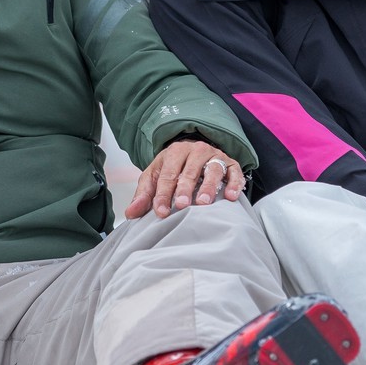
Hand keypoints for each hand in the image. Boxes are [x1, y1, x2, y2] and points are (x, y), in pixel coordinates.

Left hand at [125, 140, 244, 219]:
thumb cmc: (174, 167)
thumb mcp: (155, 176)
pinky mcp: (231, 163)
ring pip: (213, 170)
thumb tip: (131, 213)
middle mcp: (196, 151)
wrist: (195, 151)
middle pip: (190, 171)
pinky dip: (234, 183)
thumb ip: (144, 194)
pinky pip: (234, 172)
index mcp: (175, 152)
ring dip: (208, 186)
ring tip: (203, 202)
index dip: (163, 193)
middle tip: (181, 204)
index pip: (167, 174)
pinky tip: (230, 197)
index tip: (160, 211)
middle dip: (184, 188)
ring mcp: (214, 156)